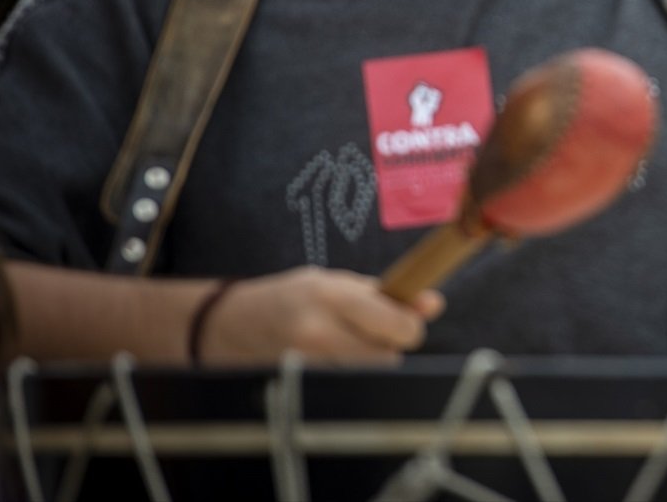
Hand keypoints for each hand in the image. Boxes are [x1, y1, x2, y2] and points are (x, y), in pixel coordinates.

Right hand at [197, 267, 444, 364]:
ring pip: (369, 373)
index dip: (411, 326)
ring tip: (348, 342)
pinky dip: (351, 372)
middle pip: (387, 356)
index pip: (396, 325)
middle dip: (391, 344)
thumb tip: (433, 305)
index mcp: (331, 296)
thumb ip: (386, 294)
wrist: (233, 325)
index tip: (409, 320)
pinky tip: (333, 357)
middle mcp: (317, 332)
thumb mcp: (338, 282)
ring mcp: (306, 363)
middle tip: (375, 332)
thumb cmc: (293, 296)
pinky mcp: (301, 384)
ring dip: (370, 359)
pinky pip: (348, 383)